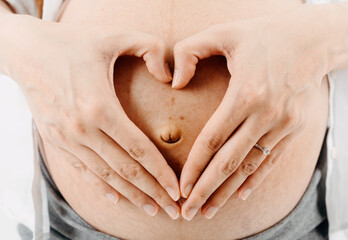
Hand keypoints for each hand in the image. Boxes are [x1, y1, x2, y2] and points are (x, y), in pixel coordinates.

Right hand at [3, 14, 179, 218]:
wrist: (24, 51)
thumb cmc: (71, 43)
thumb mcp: (113, 37)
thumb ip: (150, 47)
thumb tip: (171, 77)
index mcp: (99, 107)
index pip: (138, 149)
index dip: (160, 173)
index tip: (177, 189)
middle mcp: (82, 129)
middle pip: (125, 170)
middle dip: (151, 193)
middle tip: (172, 210)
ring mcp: (66, 138)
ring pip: (105, 176)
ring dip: (130, 195)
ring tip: (151, 208)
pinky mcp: (55, 141)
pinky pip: (83, 171)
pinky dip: (101, 188)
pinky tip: (116, 199)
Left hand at [172, 6, 330, 219]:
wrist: (314, 39)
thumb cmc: (265, 34)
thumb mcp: (224, 32)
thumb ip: (190, 52)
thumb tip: (174, 82)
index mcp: (247, 93)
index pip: (213, 140)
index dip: (195, 167)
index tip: (181, 188)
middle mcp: (268, 114)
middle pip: (231, 162)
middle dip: (207, 190)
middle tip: (188, 212)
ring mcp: (285, 124)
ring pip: (251, 168)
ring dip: (228, 192)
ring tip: (209, 211)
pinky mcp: (295, 128)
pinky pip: (272, 161)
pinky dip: (255, 181)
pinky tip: (240, 196)